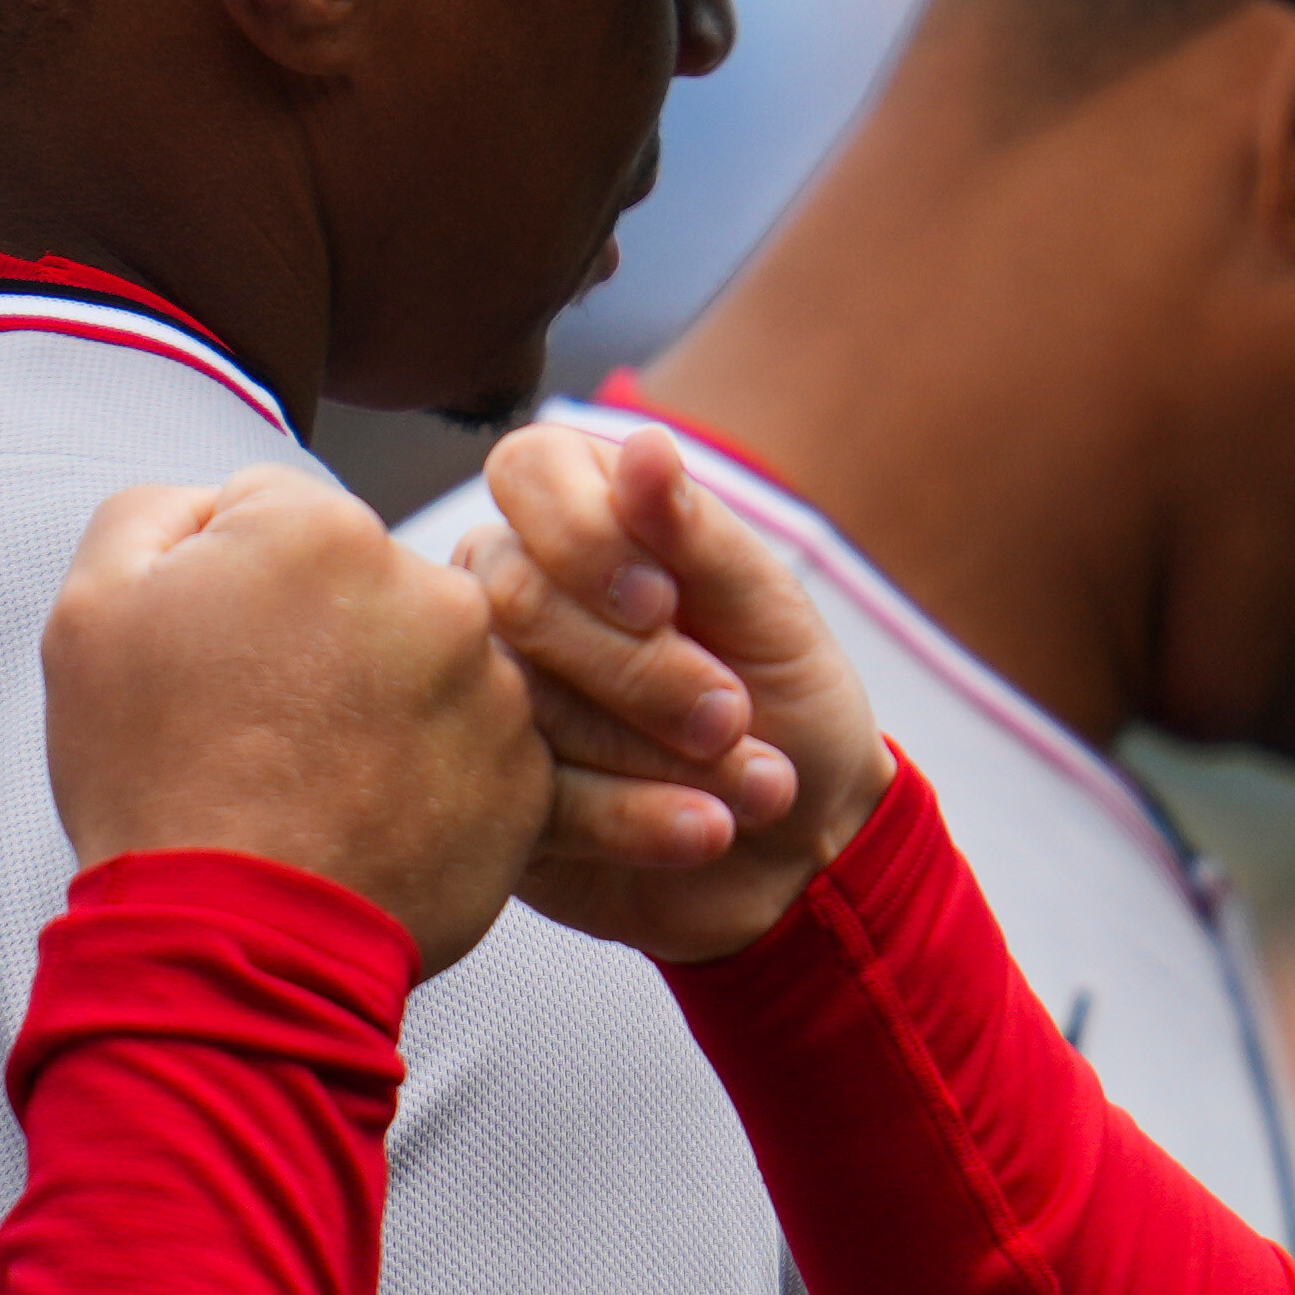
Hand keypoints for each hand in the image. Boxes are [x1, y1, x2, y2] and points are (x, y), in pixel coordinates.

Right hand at [36, 475, 541, 969]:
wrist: (233, 936)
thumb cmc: (153, 776)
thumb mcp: (91, 607)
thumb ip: (159, 512)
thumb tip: (221, 506)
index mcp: (325, 528)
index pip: (278, 513)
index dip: (231, 582)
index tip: (219, 655)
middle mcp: (435, 590)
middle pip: (368, 583)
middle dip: (323, 635)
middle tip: (266, 725)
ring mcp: (496, 689)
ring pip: (431, 662)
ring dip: (386, 700)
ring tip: (319, 778)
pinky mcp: (531, 776)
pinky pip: (479, 746)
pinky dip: (435, 770)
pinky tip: (372, 814)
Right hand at [473, 417, 874, 962]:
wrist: (800, 848)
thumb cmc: (786, 703)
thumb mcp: (769, 614)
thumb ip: (699, 534)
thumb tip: (646, 446)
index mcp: (577, 518)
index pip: (528, 472)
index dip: (589, 539)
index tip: (666, 602)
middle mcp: (512, 598)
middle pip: (514, 597)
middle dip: (638, 668)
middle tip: (730, 714)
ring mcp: (494, 697)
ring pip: (518, 706)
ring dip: (652, 753)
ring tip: (757, 782)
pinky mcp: (496, 794)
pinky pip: (528, 800)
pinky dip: (632, 819)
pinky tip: (704, 830)